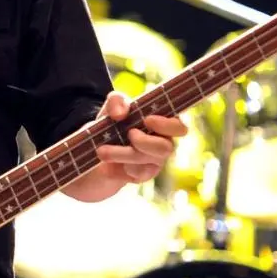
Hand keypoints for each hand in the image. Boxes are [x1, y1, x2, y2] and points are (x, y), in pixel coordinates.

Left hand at [63, 91, 188, 201]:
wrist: (97, 148)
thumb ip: (116, 101)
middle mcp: (163, 144)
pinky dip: (117, 170)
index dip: (168, 125)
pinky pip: (134, 176)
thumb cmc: (114, 122)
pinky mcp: (142, 176)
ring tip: (102, 151)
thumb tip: (120, 113)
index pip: (179, 128)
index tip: (147, 119)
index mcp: (163, 124)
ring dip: (122, 155)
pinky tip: (106, 167)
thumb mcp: (112, 106)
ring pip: (145, 163)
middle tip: (129, 134)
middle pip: (165, 149)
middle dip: (144, 142)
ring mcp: (154, 162)